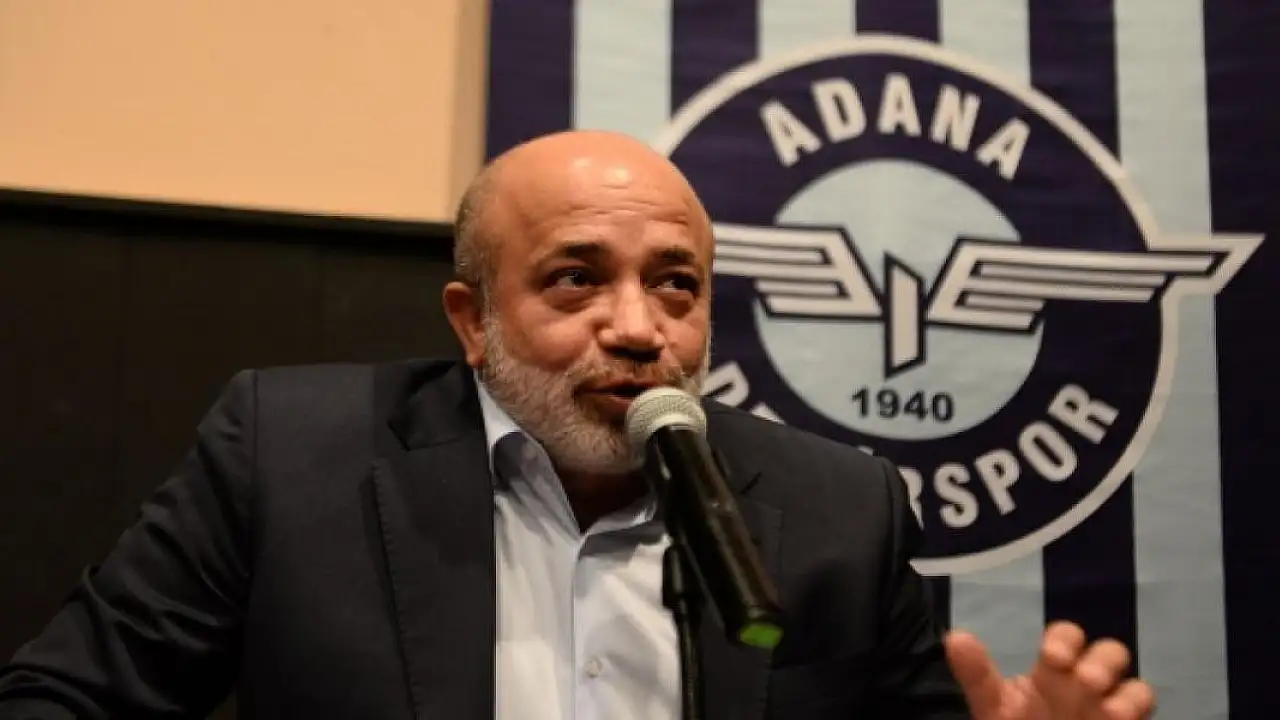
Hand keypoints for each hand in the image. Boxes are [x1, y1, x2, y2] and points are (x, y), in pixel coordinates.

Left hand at [944, 621, 1154, 718]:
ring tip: (1109, 711)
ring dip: (1127, 695)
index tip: (1051, 656)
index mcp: (1054, 668)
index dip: (1065, 640)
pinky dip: (1135, 713)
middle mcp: (1087, 682)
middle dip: (1102, 663)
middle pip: (1111, 653)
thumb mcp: (992, 705)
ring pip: (1137, 687)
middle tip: (1085, 682)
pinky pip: (1145, 712)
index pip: (1068, 636)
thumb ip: (977, 675)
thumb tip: (955, 637)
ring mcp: (1110, 707)